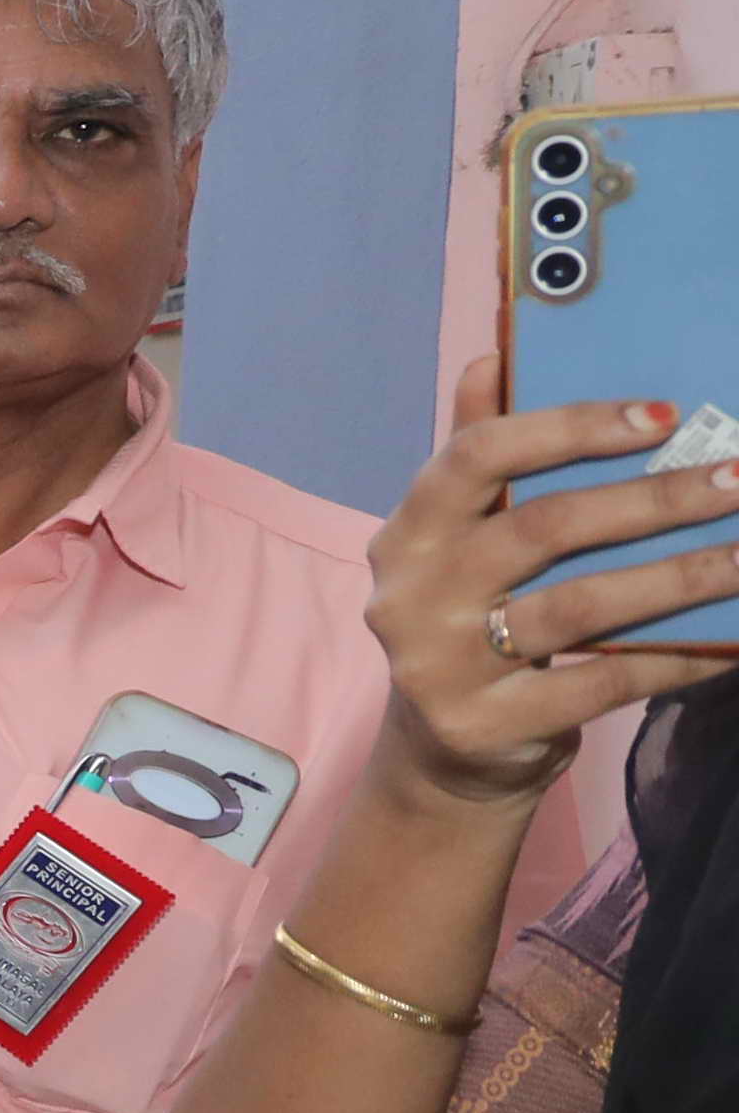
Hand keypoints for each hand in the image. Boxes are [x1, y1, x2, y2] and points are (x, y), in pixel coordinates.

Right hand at [363, 372, 738, 803]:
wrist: (447, 753)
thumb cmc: (470, 625)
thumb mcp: (460, 543)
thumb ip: (478, 458)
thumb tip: (492, 358)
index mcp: (407, 533)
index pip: (477, 457)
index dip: (569, 429)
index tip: (663, 415)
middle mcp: (409, 596)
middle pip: (543, 528)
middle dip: (653, 499)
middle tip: (737, 480)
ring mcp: (439, 666)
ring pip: (580, 606)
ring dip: (680, 577)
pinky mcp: (484, 725)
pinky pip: (601, 681)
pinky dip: (674, 657)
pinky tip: (730, 641)